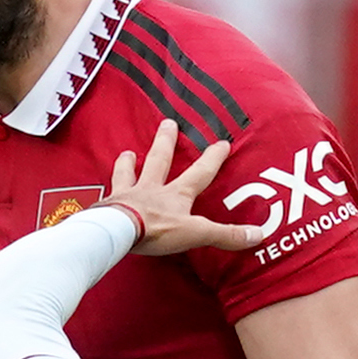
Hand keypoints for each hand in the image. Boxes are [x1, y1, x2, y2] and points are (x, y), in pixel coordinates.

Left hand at [99, 121, 257, 258]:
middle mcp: (152, 188)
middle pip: (160, 160)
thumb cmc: (157, 230)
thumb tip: (259, 235)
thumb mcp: (196, 233)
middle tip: (168, 123)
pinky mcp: (107, 206)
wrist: (118, 231)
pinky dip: (102, 191)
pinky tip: (98, 190)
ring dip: (129, 162)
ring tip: (127, 152)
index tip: (222, 141)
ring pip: (129, 172)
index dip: (213, 158)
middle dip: (167, 142)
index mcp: (176, 194)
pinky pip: (105, 194)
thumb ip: (225, 235)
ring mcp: (127, 195)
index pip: (200, 173)